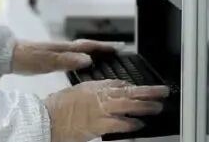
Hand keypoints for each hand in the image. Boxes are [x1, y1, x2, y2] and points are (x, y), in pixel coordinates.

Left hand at [12, 39, 121, 74]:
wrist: (8, 55)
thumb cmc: (27, 58)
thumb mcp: (47, 61)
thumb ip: (67, 61)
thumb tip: (88, 59)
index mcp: (64, 48)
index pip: (89, 46)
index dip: (104, 47)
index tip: (119, 48)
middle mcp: (63, 48)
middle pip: (87, 46)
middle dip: (102, 48)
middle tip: (117, 52)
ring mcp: (57, 52)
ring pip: (80, 51)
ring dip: (94, 52)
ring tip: (105, 57)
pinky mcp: (51, 57)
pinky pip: (73, 56)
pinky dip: (82, 58)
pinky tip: (81, 65)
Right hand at [43, 80, 168, 141]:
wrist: (46, 119)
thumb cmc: (58, 108)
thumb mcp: (77, 93)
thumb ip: (94, 91)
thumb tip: (111, 90)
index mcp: (93, 87)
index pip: (118, 84)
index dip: (133, 86)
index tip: (144, 87)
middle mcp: (98, 96)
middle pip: (128, 92)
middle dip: (148, 91)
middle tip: (162, 91)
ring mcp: (99, 110)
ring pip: (128, 105)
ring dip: (145, 106)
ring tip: (158, 106)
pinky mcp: (98, 125)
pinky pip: (118, 123)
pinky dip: (130, 123)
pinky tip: (140, 124)